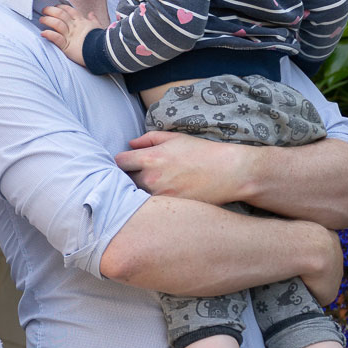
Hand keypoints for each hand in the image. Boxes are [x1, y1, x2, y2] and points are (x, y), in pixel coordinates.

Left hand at [38, 4, 98, 66]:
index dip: (62, 7)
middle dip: (51, 11)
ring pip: (57, 24)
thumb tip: (91, 13)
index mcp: (82, 22)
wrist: (103, 52)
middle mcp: (75, 27)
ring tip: (41, 19)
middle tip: (44, 10)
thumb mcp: (98, 28)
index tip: (56, 6)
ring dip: (48, 20)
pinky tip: (43, 33)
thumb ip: (94, 20)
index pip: (71, 11)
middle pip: (61, 15)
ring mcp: (71, 36)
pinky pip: (57, 38)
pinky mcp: (67, 46)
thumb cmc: (101, 41)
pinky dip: (49, 35)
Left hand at [115, 129, 257, 204]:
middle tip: (139, 177)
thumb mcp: (175, 138)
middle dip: (128, 178)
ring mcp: (159, 196)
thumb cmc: (202, 152)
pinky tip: (160, 200)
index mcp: (150, 158)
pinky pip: (151, 208)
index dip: (122, 162)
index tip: (128, 163)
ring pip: (135, 198)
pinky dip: (151, 205)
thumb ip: (148, 139)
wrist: (228, 172)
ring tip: (151, 188)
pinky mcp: (169, 209)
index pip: (119, 162)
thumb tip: (130, 144)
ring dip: (138, 193)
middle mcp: (151, 178)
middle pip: (124, 182)